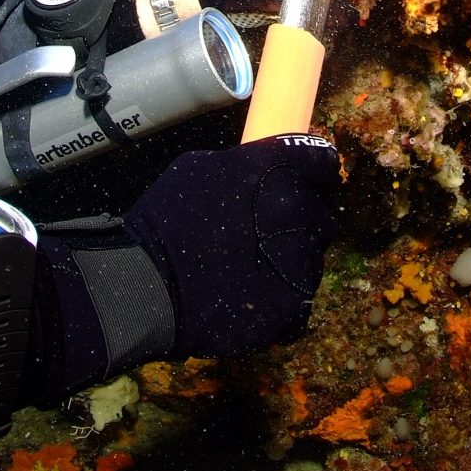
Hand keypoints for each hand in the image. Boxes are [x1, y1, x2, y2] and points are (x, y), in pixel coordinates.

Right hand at [28, 133, 338, 399]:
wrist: (148, 285)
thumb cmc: (166, 218)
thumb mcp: (200, 167)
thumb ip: (245, 165)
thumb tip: (262, 172)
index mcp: (281, 171)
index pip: (322, 162)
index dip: (311, 171)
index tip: (299, 180)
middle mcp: (302, 214)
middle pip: (320, 213)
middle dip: (299, 217)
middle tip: (264, 229)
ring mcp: (302, 265)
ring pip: (310, 257)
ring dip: (290, 257)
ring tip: (248, 266)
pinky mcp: (294, 308)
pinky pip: (298, 297)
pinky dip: (280, 295)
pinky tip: (249, 293)